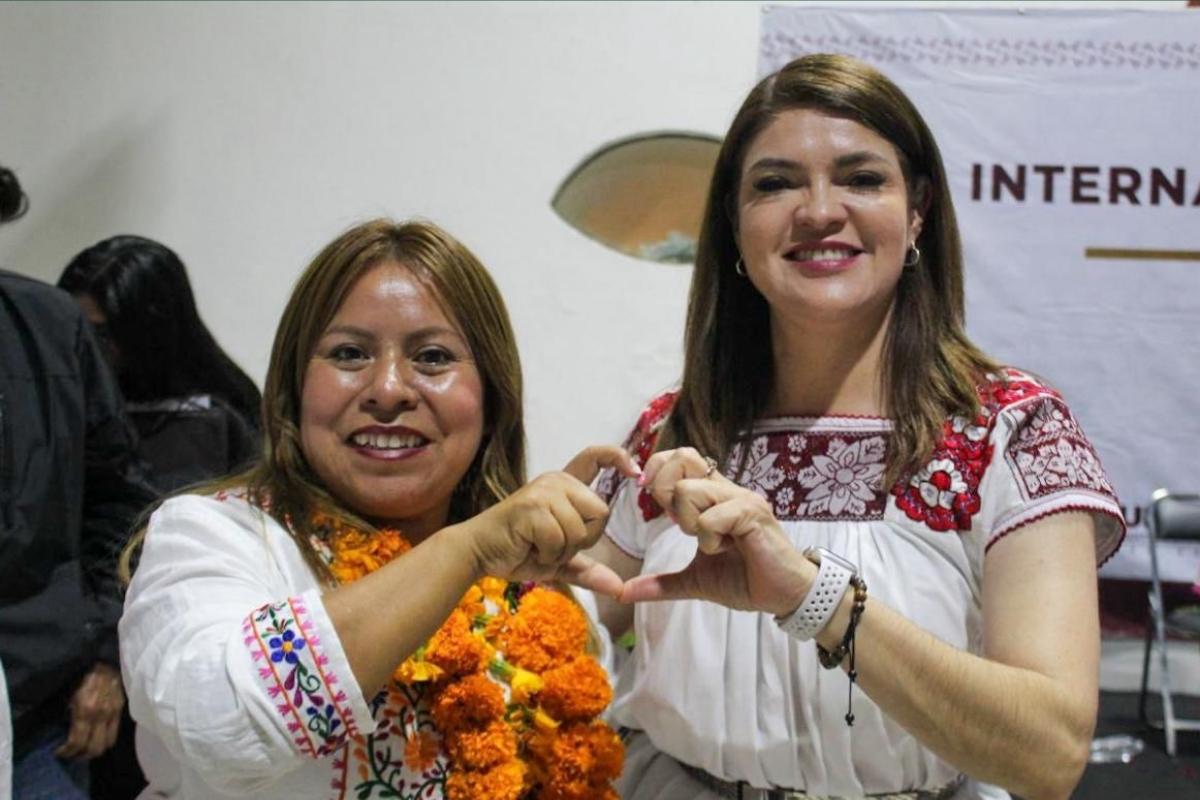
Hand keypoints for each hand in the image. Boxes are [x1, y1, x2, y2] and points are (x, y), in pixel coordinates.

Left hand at [55, 661, 123, 759]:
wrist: (104, 659)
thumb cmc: (80, 675)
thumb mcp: (68, 695)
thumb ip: (70, 714)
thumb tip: (63, 733)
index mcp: (85, 710)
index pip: (77, 742)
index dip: (67, 751)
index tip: (59, 752)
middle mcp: (102, 715)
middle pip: (95, 748)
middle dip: (81, 755)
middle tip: (71, 755)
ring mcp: (114, 712)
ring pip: (107, 743)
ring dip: (95, 750)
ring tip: (84, 749)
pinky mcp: (121, 709)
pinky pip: (115, 732)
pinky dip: (105, 740)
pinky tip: (96, 737)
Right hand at [465, 445, 639, 596]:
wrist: (477, 553)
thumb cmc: (517, 552)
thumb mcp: (559, 561)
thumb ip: (588, 570)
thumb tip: (619, 588)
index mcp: (565, 485)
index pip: (595, 458)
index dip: (618, 458)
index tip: (635, 472)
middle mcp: (557, 481)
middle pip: (601, 513)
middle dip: (583, 540)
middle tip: (552, 544)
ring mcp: (544, 491)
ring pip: (582, 530)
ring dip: (562, 551)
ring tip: (537, 546)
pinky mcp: (533, 505)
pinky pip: (561, 539)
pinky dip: (548, 555)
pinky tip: (529, 548)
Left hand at [620, 447, 813, 615]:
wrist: (784, 595)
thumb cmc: (745, 580)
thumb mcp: (695, 581)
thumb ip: (661, 583)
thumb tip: (624, 592)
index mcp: (713, 497)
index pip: (680, 457)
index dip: (659, 471)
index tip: (654, 502)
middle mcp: (726, 490)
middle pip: (682, 459)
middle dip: (666, 493)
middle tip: (679, 525)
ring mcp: (740, 499)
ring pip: (689, 491)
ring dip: (690, 524)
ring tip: (711, 544)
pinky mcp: (752, 514)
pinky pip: (711, 518)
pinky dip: (709, 540)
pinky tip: (727, 550)